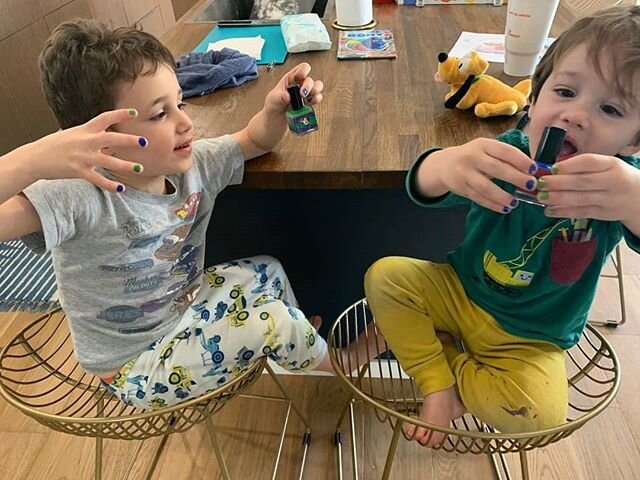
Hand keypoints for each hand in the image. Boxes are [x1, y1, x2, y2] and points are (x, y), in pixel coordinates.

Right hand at [26, 109, 145, 191]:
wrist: (33, 158)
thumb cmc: (54, 146)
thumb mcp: (73, 136)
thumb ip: (91, 137)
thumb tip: (107, 139)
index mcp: (84, 130)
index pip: (105, 118)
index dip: (120, 114)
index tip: (135, 112)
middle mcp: (85, 141)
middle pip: (111, 138)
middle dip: (129, 140)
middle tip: (144, 142)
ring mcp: (82, 156)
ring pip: (109, 161)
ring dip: (125, 166)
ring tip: (139, 168)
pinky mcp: (78, 171)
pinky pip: (97, 179)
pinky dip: (109, 185)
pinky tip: (120, 189)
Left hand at [263, 62, 323, 116]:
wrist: (275, 122)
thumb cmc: (273, 107)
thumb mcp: (273, 100)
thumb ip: (279, 97)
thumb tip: (286, 96)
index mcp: (290, 79)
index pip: (300, 69)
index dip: (303, 70)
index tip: (299, 78)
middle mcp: (299, 85)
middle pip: (309, 79)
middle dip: (308, 85)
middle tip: (301, 94)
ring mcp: (304, 94)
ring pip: (317, 86)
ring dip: (315, 91)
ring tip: (307, 98)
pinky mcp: (308, 104)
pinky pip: (317, 98)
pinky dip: (316, 100)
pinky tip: (310, 103)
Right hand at [423, 138, 536, 213]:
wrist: (444, 165)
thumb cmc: (473, 156)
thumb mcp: (486, 150)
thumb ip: (505, 157)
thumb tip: (531, 170)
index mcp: (482, 145)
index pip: (504, 151)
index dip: (521, 160)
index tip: (534, 169)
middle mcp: (472, 158)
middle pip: (496, 169)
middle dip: (516, 178)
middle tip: (531, 185)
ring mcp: (464, 174)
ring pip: (485, 187)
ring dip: (502, 196)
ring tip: (515, 202)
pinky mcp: (461, 188)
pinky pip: (478, 198)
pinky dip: (492, 205)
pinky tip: (504, 208)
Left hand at [537, 154, 639, 220]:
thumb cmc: (617, 177)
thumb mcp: (608, 166)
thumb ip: (585, 166)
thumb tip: (554, 167)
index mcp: (612, 165)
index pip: (589, 162)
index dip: (569, 165)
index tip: (552, 168)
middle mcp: (612, 182)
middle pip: (582, 182)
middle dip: (558, 183)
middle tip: (540, 183)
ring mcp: (608, 200)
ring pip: (580, 199)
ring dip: (557, 198)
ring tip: (541, 197)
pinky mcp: (603, 214)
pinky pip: (581, 213)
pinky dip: (564, 212)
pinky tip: (549, 210)